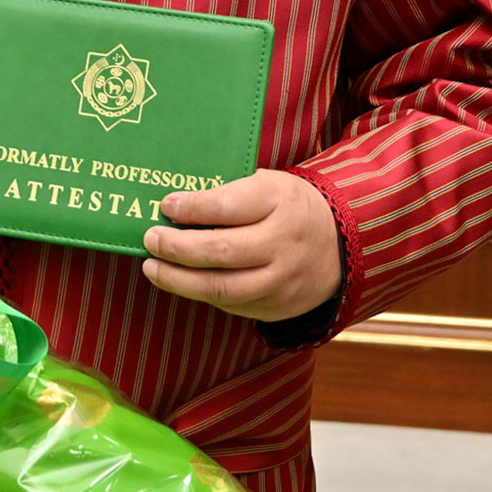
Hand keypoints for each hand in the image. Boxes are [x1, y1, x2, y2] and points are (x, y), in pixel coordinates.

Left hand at [141, 170, 341, 321]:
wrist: (340, 245)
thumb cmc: (290, 206)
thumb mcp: (269, 185)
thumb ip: (230, 194)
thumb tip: (175, 206)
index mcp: (280, 202)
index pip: (228, 206)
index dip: (192, 207)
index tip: (166, 205)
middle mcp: (283, 243)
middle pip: (221, 251)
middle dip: (177, 247)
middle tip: (151, 239)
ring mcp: (281, 280)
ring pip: (223, 287)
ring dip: (179, 280)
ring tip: (153, 268)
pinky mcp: (277, 307)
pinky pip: (232, 304)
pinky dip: (202, 293)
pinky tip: (182, 281)